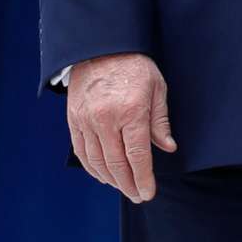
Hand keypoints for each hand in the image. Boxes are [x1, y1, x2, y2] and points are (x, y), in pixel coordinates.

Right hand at [68, 52, 176, 202]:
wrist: (102, 45)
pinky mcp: (74, 119)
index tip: (148, 193)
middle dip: (128, 185)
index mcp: (131, 111)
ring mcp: (87, 120)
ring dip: (111, 180)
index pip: (138, 156)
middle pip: (117, 164)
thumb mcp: (157, 87)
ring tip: (123, 187)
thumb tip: (168, 147)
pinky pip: (81, 151)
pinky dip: (92, 168)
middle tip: (137, 195)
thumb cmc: (134, 65)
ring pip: (98, 162)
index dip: (143, 179)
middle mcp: (106, 119)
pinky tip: (103, 175)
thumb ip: (160, 121)